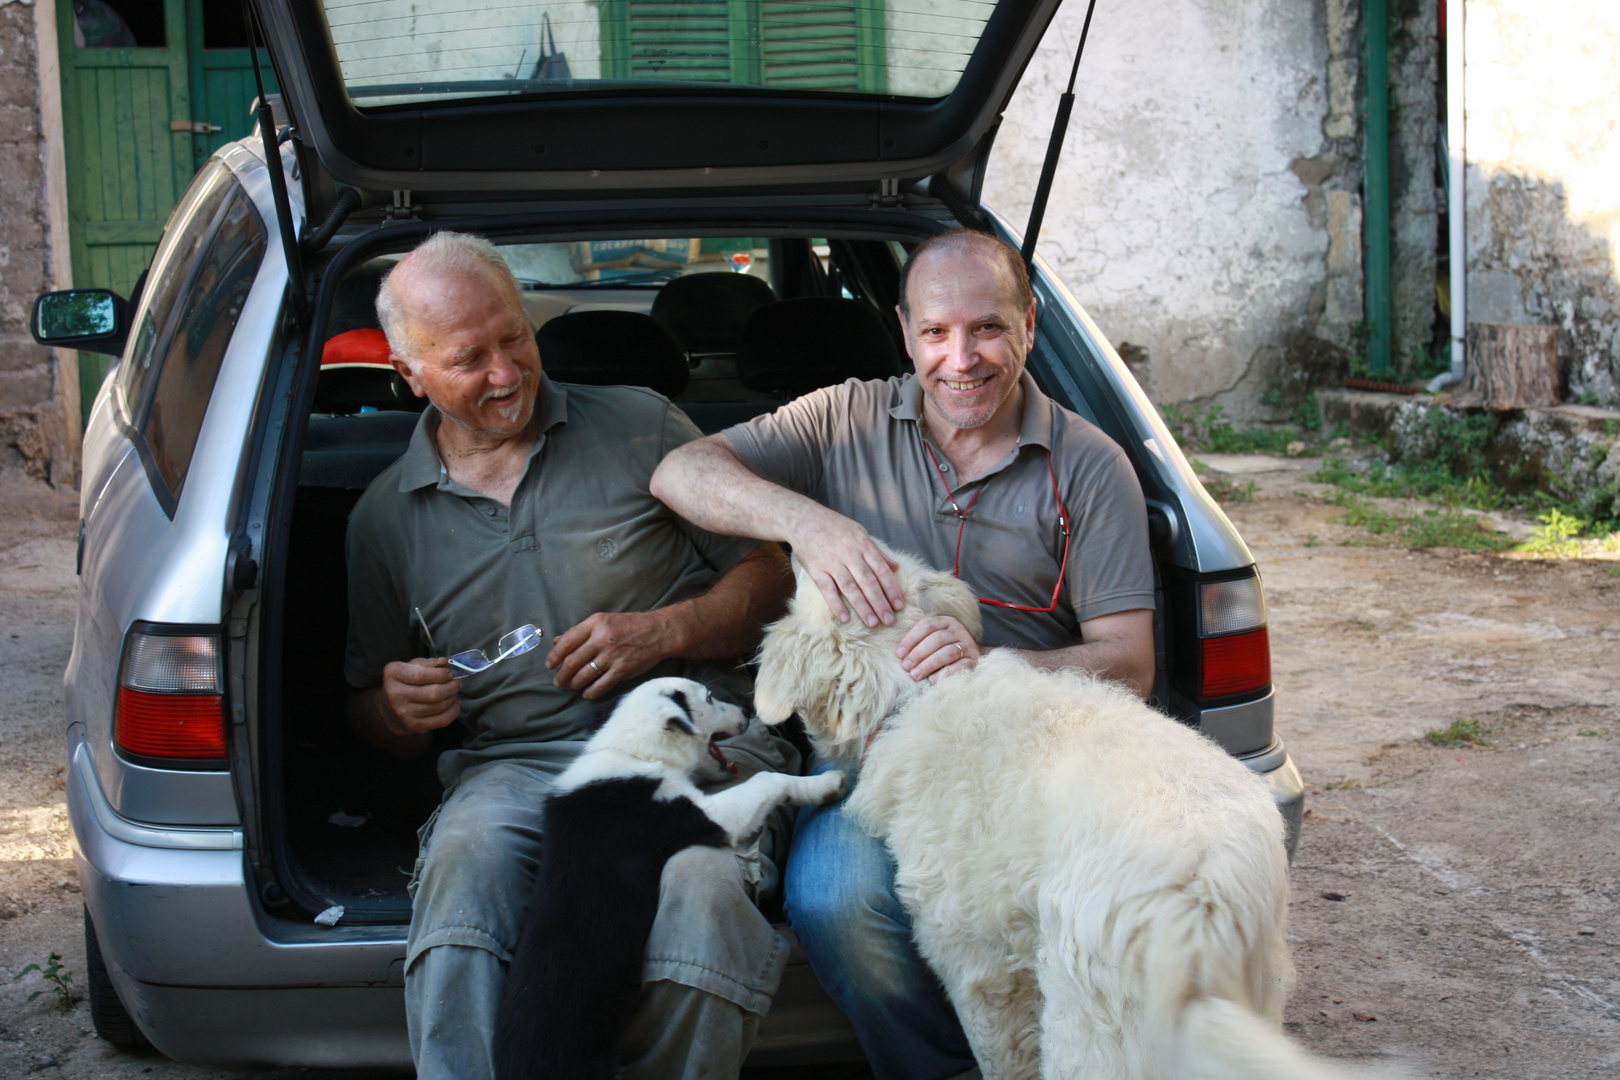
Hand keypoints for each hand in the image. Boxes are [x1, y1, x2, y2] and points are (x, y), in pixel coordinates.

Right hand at [380, 657, 462, 734]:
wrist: (390, 708)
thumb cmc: (405, 682)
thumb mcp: (412, 666)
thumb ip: (429, 663)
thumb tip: (444, 662)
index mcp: (393, 674)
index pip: (421, 675)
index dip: (441, 674)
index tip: (450, 673)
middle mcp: (396, 694)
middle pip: (434, 693)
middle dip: (452, 687)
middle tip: (457, 683)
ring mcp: (404, 712)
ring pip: (439, 706)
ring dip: (452, 697)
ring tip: (454, 692)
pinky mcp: (413, 726)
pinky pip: (441, 720)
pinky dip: (453, 711)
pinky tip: (455, 704)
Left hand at [546, 610, 677, 699]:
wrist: (659, 632)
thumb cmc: (630, 625)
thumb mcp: (603, 620)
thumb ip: (580, 631)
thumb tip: (557, 641)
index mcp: (595, 624)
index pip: (566, 642)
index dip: (554, 656)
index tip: (549, 665)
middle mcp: (602, 639)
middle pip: (572, 662)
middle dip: (561, 675)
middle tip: (558, 681)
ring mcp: (613, 655)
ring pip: (584, 675)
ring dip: (574, 684)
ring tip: (571, 686)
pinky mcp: (623, 669)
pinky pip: (600, 685)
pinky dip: (590, 692)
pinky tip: (587, 693)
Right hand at [790, 508, 905, 626]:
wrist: (803, 519)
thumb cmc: (834, 526)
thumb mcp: (859, 532)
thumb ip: (876, 551)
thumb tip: (895, 566)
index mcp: (862, 544)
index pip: (881, 569)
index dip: (891, 588)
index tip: (899, 605)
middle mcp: (849, 553)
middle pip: (868, 581)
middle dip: (880, 602)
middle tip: (889, 620)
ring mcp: (832, 562)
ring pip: (850, 587)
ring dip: (863, 607)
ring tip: (872, 623)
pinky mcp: (816, 569)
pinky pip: (827, 589)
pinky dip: (836, 604)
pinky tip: (845, 618)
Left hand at [897, 616, 979, 683]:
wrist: (970, 658)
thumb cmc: (943, 650)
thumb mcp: (932, 640)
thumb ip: (920, 642)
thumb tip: (901, 654)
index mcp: (946, 621)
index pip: (927, 625)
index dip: (911, 638)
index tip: (900, 654)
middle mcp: (958, 630)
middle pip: (937, 638)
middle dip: (919, 653)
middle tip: (906, 667)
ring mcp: (968, 644)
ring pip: (948, 652)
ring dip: (929, 664)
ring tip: (916, 675)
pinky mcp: (974, 660)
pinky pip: (961, 666)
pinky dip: (946, 673)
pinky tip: (933, 680)